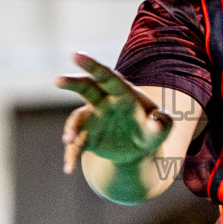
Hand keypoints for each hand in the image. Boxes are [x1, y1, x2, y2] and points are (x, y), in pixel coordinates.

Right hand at [57, 53, 173, 172]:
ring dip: (71, 129)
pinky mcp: (87, 137)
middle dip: (72, 83)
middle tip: (58, 80)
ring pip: (77, 119)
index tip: (75, 54)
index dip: (92, 66)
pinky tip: (69, 168)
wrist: (139, 148)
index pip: (107, 77)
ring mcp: (93, 119)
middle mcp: (104, 103)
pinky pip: (76, 144)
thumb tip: (158, 122)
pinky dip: (71, 155)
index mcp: (123, 94)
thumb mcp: (162, 127)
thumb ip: (164, 122)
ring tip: (69, 141)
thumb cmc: (152, 130)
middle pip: (86, 88)